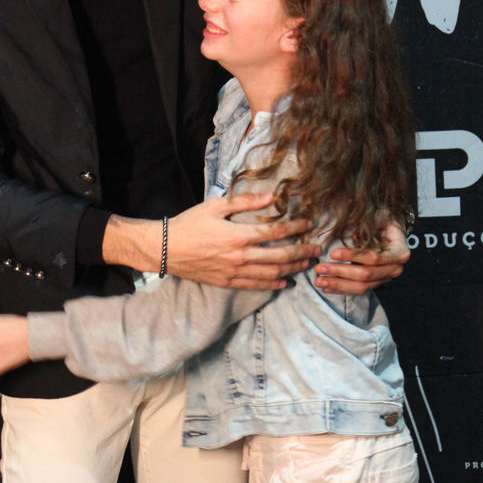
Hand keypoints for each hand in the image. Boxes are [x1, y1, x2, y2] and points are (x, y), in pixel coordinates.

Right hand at [104, 193, 317, 288]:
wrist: (165, 249)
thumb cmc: (189, 224)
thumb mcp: (215, 206)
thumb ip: (244, 202)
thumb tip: (270, 196)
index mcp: (238, 235)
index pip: (276, 233)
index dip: (296, 228)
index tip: (308, 224)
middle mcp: (240, 257)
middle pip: (280, 256)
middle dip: (302, 252)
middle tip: (316, 249)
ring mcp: (235, 272)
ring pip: (272, 273)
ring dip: (292, 269)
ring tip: (306, 264)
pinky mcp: (228, 282)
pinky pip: (256, 285)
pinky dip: (273, 284)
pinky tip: (284, 282)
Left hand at [315, 221, 409, 294]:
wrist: (393, 228)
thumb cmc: (386, 219)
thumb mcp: (380, 216)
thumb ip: (368, 225)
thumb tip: (353, 235)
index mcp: (399, 252)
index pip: (374, 258)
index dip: (352, 257)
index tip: (332, 253)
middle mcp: (395, 269)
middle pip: (365, 275)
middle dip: (340, 272)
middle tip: (319, 268)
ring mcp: (385, 278)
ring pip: (361, 286)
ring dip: (338, 284)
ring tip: (319, 281)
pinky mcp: (376, 283)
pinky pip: (359, 290)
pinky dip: (342, 289)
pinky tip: (327, 287)